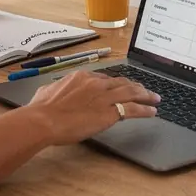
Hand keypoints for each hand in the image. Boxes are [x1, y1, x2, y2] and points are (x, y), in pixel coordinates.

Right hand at [23, 70, 158, 145]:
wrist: (44, 119)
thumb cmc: (41, 108)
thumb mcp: (46, 92)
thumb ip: (55, 90)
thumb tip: (52, 92)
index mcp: (81, 76)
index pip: (103, 78)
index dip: (114, 84)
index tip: (120, 88)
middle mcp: (95, 83)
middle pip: (121, 82)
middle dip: (134, 86)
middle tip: (144, 89)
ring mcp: (104, 97)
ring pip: (131, 92)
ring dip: (146, 95)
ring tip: (155, 98)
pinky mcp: (110, 112)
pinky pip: (133, 109)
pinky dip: (145, 109)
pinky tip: (152, 111)